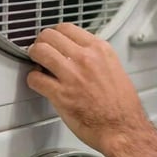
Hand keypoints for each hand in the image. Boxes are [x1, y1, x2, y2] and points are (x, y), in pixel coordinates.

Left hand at [26, 24, 147, 155]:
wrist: (123, 128)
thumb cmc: (122, 106)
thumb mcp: (114, 69)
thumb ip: (96, 58)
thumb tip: (80, 54)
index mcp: (100, 50)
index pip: (67, 27)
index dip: (56, 34)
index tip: (53, 40)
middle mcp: (85, 58)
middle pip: (50, 35)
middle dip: (42, 42)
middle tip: (41, 50)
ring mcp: (72, 75)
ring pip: (40, 51)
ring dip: (34, 56)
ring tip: (37, 63)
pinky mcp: (60, 94)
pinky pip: (35, 78)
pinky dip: (33, 80)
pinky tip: (39, 82)